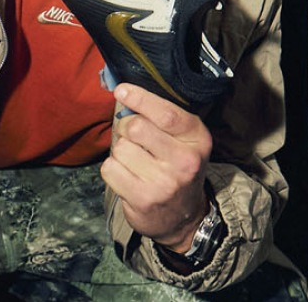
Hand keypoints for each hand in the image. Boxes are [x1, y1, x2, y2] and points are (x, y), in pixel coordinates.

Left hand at [101, 84, 212, 250]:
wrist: (184, 216)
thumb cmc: (178, 167)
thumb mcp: (185, 140)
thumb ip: (162, 118)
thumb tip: (124, 95)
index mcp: (197, 138)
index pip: (165, 113)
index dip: (140, 98)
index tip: (121, 90)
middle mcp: (185, 160)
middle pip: (136, 127)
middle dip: (125, 127)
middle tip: (131, 135)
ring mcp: (164, 182)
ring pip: (120, 148)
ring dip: (121, 151)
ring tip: (134, 160)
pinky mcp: (144, 199)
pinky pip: (110, 169)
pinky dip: (113, 168)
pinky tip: (127, 174)